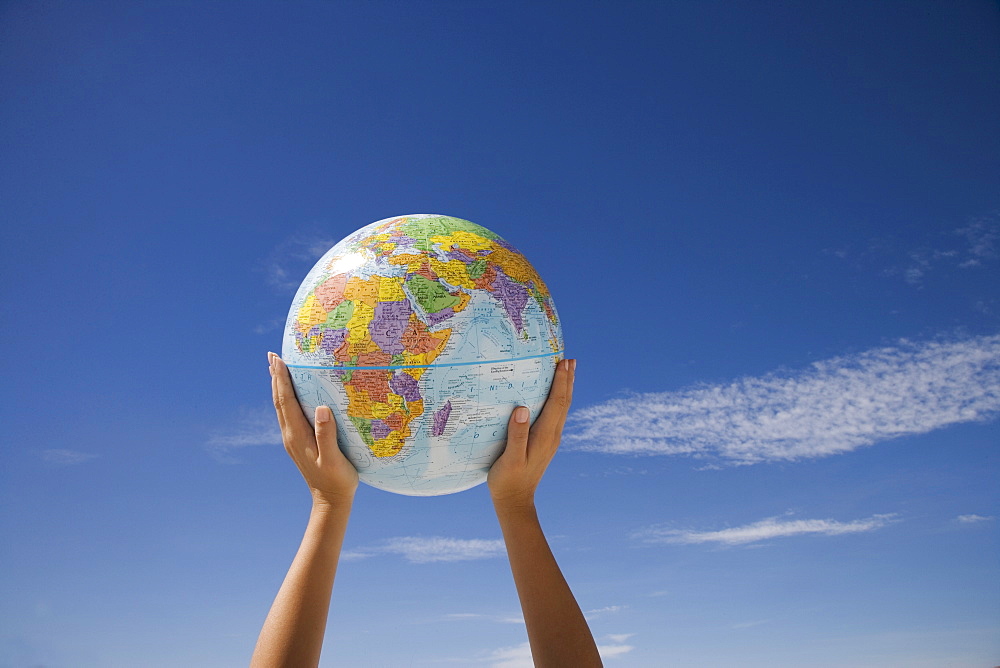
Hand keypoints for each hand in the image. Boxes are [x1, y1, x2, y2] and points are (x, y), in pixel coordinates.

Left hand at [269, 352, 358, 506]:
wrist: (330, 502)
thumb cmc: (337, 481)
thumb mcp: (333, 460)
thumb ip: (327, 435)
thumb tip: (322, 408)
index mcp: (297, 436)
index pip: (286, 401)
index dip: (281, 379)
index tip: (277, 359)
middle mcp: (290, 435)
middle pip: (279, 401)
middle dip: (276, 377)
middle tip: (273, 355)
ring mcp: (293, 439)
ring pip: (282, 407)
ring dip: (279, 386)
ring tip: (277, 368)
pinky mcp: (299, 442)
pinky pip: (289, 414)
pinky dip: (287, 398)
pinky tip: (292, 394)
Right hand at [488, 358, 575, 508]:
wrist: (515, 502)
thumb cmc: (508, 481)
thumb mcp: (510, 459)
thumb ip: (516, 435)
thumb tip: (522, 409)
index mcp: (544, 436)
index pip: (557, 403)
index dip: (561, 382)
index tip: (563, 362)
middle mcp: (552, 435)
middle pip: (564, 402)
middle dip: (567, 380)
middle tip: (570, 359)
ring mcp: (550, 439)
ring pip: (562, 408)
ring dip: (565, 388)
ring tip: (567, 370)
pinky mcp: (545, 442)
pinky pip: (555, 415)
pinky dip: (558, 399)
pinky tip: (553, 395)